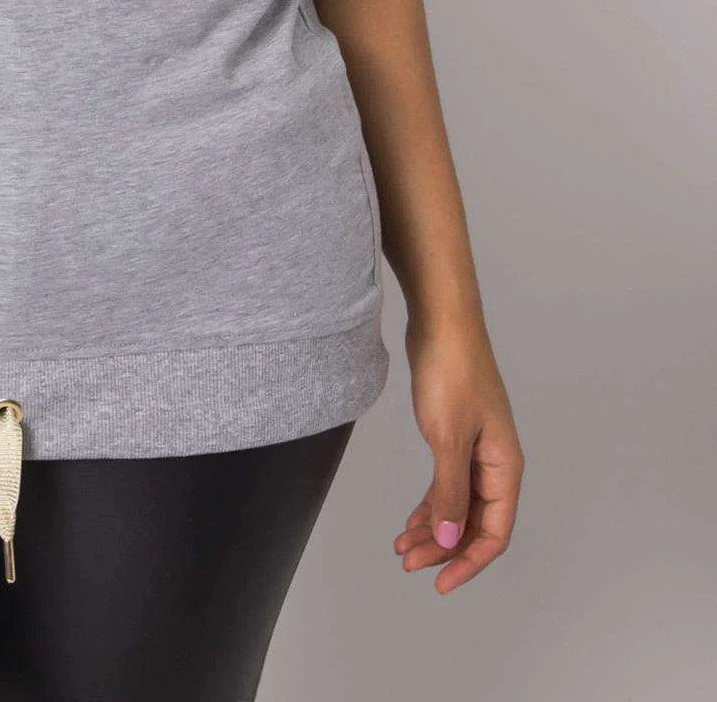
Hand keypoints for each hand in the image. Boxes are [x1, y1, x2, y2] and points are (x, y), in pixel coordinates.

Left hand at [396, 311, 523, 592]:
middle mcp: (495, 463)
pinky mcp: (455, 436)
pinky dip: (430, 504)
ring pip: (458, 505)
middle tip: (407, 563)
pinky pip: (447, 484)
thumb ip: (449, 492)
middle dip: (443, 548)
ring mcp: (475, 450)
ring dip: (433, 529)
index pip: (494, 532)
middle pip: (474, 523)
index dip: (469, 563)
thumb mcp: (447, 437)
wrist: (441, 321)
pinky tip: (410, 519)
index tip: (440, 584)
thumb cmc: (452, 371)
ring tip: (401, 547)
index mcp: (504, 467)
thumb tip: (449, 540)